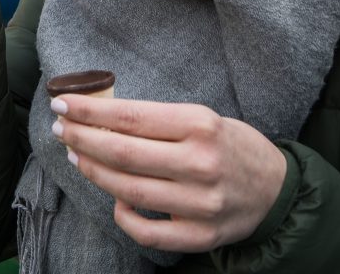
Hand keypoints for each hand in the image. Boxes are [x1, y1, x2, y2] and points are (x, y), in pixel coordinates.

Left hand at [50, 96, 286, 253]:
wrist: (277, 189)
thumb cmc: (231, 146)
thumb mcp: (203, 118)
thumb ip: (159, 121)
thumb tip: (101, 118)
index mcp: (201, 125)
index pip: (131, 117)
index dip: (90, 111)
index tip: (64, 104)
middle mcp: (200, 164)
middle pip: (123, 153)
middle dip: (83, 138)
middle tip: (62, 130)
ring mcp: (200, 204)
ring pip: (128, 190)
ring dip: (94, 172)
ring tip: (77, 156)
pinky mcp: (200, 235)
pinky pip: (147, 231)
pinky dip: (122, 215)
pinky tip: (113, 197)